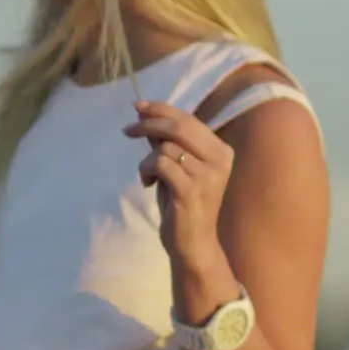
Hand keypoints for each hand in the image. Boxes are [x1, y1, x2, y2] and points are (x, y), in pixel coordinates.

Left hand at [123, 100, 233, 263]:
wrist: (193, 243)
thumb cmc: (183, 204)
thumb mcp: (176, 168)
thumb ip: (166, 142)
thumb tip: (145, 114)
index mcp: (220, 151)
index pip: (188, 120)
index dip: (161, 109)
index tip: (137, 106)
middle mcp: (219, 160)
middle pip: (177, 127)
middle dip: (148, 124)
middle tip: (127, 130)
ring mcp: (207, 175)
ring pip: (165, 147)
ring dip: (147, 160)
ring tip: (148, 176)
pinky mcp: (191, 190)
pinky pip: (159, 164)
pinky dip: (146, 170)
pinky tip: (148, 184)